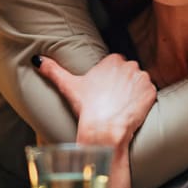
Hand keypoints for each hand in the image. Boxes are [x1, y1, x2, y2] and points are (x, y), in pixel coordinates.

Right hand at [34, 53, 155, 148]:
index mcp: (113, 59)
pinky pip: (149, 93)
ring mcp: (142, 78)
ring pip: (139, 83)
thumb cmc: (87, 107)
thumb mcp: (68, 85)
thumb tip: (36, 59)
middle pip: (128, 73)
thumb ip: (53, 70)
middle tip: (112, 100)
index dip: (110, 79)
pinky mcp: (151, 92)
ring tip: (121, 105)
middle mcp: (130, 65)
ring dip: (133, 92)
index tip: (104, 91)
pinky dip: (142, 101)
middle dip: (123, 84)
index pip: (115, 65)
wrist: (104, 128)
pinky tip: (131, 109)